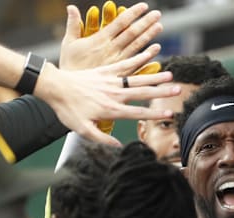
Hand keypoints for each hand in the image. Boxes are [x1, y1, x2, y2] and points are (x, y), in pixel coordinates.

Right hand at [60, 2, 162, 69]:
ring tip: (159, 26)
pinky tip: (156, 48)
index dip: (131, 14)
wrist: (70, 91)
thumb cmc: (69, 66)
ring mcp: (117, 63)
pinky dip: (146, 56)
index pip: (119, 23)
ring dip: (148, 35)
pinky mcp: (119, 75)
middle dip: (145, 22)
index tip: (143, 6)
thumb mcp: (69, 43)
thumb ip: (73, 25)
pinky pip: (135, 64)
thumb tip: (71, 7)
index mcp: (99, 40)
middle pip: (131, 33)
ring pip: (136, 46)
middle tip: (157, 13)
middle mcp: (110, 50)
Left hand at [61, 1, 163, 134]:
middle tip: (178, 90)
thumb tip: (118, 146)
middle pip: (142, 93)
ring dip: (155, 77)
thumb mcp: (81, 129)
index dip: (155, 114)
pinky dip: (138, 59)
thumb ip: (101, 139)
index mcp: (110, 110)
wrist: (55, 87)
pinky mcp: (106, 71)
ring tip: (171, 75)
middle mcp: (114, 94)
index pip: (137, 113)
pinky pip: (125, 65)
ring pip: (137, 79)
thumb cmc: (67, 110)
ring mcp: (111, 81)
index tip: (170, 114)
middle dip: (162, 92)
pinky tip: (150, 54)